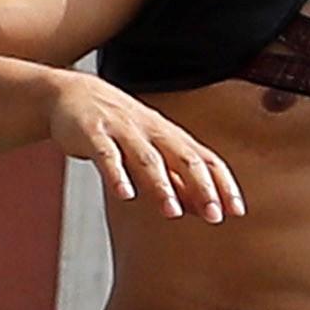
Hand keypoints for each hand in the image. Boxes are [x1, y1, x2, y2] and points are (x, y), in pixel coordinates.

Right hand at [48, 72, 246, 221]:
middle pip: (184, 158)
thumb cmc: (121, 129)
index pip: (207, 160)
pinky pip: (107, 155)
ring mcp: (124, 131)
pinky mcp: (93, 133)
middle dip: (202, 188)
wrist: (71, 93)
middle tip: (215, 216)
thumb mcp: (153, 151)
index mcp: (172, 137)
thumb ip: (178, 180)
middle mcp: (154, 132)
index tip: (237, 211)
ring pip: (148, 159)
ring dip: (162, 186)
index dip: (223, 185)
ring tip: (173, 212)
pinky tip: (125, 194)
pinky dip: (116, 174)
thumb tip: (205, 210)